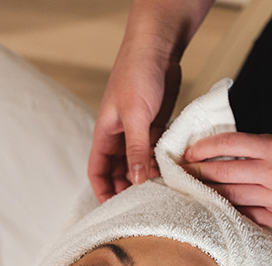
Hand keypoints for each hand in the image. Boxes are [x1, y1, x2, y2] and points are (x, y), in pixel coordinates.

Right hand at [88, 40, 181, 202]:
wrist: (158, 47)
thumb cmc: (137, 73)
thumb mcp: (135, 115)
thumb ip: (136, 149)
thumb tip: (138, 180)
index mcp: (105, 134)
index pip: (98, 171)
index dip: (103, 191)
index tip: (114, 212)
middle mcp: (120, 136)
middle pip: (119, 172)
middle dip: (128, 190)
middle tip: (145, 207)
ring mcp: (139, 132)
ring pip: (139, 164)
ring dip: (148, 178)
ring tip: (161, 194)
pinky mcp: (157, 127)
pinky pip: (156, 153)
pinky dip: (162, 164)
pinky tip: (173, 175)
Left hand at [182, 132, 271, 227]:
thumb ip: (251, 147)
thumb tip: (212, 151)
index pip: (229, 144)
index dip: (204, 148)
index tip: (188, 153)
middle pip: (223, 174)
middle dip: (197, 173)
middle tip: (178, 174)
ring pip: (229, 196)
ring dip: (205, 194)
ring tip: (187, 191)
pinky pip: (242, 214)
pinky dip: (224, 210)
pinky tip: (209, 207)